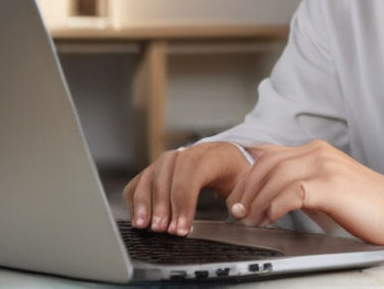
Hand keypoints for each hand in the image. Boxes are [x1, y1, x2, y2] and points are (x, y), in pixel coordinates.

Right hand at [123, 141, 249, 235]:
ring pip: (150, 175)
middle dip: (163, 205)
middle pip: (167, 173)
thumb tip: (237, 212)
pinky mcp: (156, 169)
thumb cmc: (236, 173)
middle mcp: (186, 153)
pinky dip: (136, 199)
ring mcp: (169, 160)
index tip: (182, 228)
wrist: (227, 159)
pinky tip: (139, 218)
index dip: (184, 200)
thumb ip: (244, 198)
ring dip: (145, 202)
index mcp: (211, 155)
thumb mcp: (247, 182)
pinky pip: (140, 181)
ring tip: (145, 226)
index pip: (191, 171)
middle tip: (164, 230)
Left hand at [226, 140, 383, 245]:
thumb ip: (304, 182)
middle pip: (266, 163)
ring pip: (275, 176)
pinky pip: (292, 192)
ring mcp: (324, 167)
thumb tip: (272, 194)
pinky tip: (271, 218)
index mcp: (316, 150)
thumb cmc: (367, 204)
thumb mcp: (329, 185)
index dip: (247, 174)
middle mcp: (317, 152)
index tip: (237, 196)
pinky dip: (275, 206)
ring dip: (257, 200)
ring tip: (250, 219)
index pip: (268, 153)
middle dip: (246, 188)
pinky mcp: (331, 186)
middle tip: (237, 210)